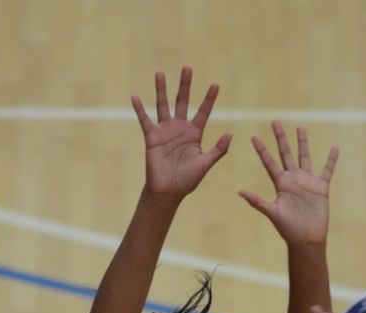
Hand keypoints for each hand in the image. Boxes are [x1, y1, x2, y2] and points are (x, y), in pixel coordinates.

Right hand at [131, 67, 231, 202]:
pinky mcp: (152, 137)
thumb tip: (230, 134)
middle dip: (185, 85)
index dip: (209, 98)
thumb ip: (218, 150)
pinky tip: (135, 97)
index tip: (215, 84)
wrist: (168, 191)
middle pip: (183, 101)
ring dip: (162, 89)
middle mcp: (180, 128)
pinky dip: (139, 109)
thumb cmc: (187, 180)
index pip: (203, 111)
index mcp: (195, 133)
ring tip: (160, 73)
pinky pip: (145, 120)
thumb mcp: (205, 164)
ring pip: (163, 105)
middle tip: (187, 68)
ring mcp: (165, 130)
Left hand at [239, 121, 338, 245]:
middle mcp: (292, 179)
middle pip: (286, 153)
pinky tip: (334, 148)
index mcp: (280, 184)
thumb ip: (257, 201)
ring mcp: (307, 182)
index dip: (262, 150)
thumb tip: (239, 192)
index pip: (269, 162)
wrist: (307, 238)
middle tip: (275, 121)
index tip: (253, 137)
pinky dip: (331, 160)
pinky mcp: (321, 187)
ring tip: (300, 127)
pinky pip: (327, 170)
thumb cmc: (288, 229)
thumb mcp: (272, 213)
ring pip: (304, 157)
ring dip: (302, 143)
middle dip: (280, 138)